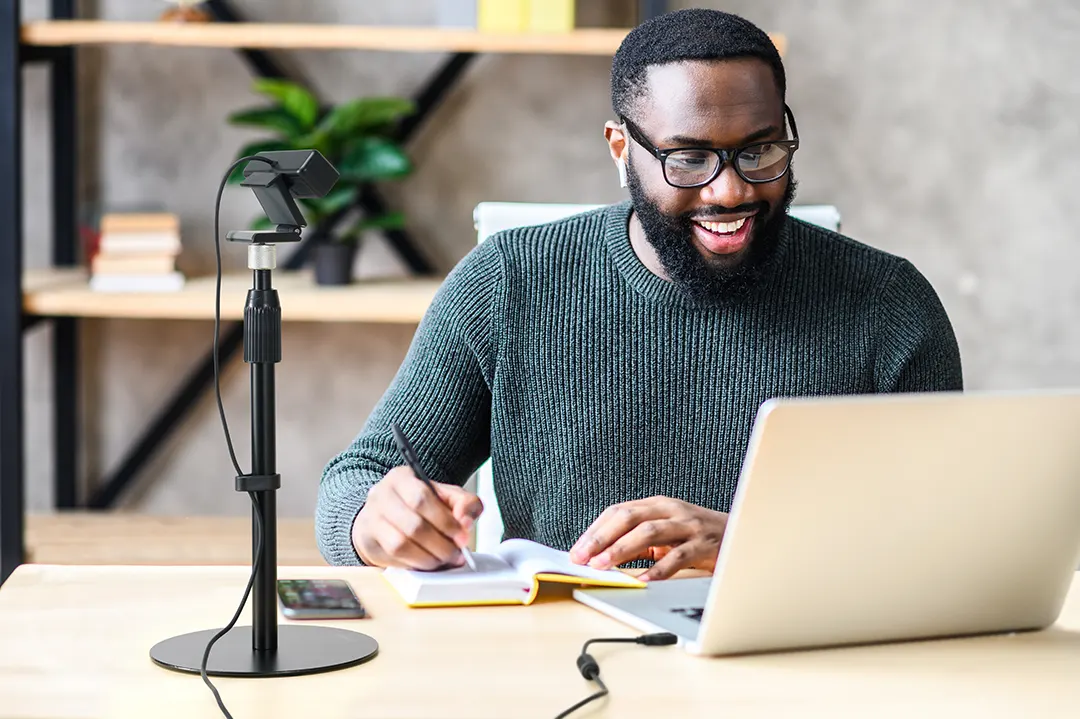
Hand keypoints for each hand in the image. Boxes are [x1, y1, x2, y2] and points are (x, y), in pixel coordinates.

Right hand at [352, 466, 482, 569]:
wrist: (387, 515)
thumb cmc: (419, 505)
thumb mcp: (446, 497)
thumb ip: (465, 503)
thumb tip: (466, 521)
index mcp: (401, 478)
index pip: (422, 498)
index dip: (445, 521)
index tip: (462, 536)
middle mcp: (381, 495)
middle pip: (413, 525)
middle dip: (441, 544)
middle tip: (456, 554)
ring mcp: (371, 519)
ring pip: (401, 544)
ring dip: (428, 557)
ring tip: (444, 560)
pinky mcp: (367, 541)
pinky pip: (393, 558)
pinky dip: (415, 563)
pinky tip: (427, 562)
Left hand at [569, 496, 727, 580]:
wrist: (745, 534)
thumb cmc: (700, 536)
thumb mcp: (667, 531)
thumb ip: (640, 541)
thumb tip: (603, 557)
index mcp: (658, 504)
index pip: (618, 512)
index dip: (595, 530)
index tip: (577, 551)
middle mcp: (671, 510)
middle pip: (629, 517)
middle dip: (602, 538)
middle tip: (583, 557)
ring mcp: (689, 525)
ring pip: (649, 532)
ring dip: (622, 549)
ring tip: (604, 565)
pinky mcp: (705, 544)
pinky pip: (679, 556)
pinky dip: (659, 569)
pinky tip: (644, 581)